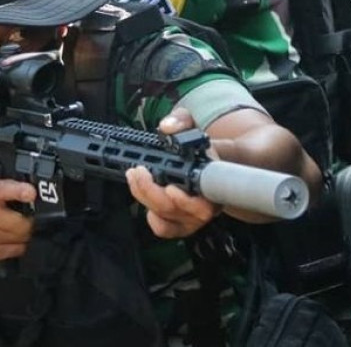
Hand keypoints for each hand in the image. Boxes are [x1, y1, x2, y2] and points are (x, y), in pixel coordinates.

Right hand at [0, 166, 35, 263]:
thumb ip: (4, 175)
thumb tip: (31, 178)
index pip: (4, 190)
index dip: (21, 191)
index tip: (31, 192)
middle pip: (23, 223)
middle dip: (28, 219)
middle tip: (23, 215)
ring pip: (22, 238)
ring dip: (21, 232)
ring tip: (9, 224)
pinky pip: (16, 250)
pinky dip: (15, 244)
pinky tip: (3, 235)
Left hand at [126, 108, 219, 238]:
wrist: (215, 163)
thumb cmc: (202, 146)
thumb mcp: (193, 125)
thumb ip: (181, 120)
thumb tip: (166, 127)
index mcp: (214, 181)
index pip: (203, 201)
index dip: (185, 200)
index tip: (170, 189)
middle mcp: (207, 203)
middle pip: (176, 209)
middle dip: (152, 192)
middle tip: (138, 172)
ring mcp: (194, 217)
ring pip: (166, 217)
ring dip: (145, 197)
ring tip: (134, 177)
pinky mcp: (183, 225)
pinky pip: (165, 230)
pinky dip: (152, 219)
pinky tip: (145, 201)